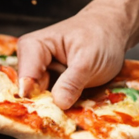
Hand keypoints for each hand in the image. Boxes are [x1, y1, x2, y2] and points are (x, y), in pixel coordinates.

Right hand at [15, 4, 132, 109]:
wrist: (112, 31)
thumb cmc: (100, 37)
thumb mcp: (89, 59)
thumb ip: (72, 82)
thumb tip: (58, 103)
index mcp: (32, 47)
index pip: (26, 80)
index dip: (38, 98)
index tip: (58, 107)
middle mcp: (31, 62)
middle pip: (31, 93)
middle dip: (49, 105)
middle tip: (70, 107)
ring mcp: (41, 75)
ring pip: (42, 100)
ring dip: (59, 107)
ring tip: (78, 98)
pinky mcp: (52, 85)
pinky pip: (53, 101)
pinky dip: (66, 104)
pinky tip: (78, 99)